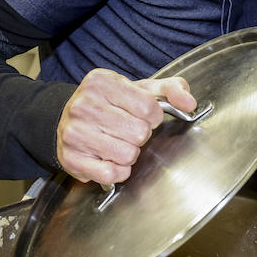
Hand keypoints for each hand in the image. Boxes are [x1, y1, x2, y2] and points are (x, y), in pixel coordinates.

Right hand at [55, 69, 195, 183]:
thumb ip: (171, 90)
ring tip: (118, 143)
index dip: (153, 116)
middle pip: (139, 132)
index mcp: (102, 82)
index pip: (149, 107)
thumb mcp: (141, 88)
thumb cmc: (110, 104)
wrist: (66, 119)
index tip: (143, 115)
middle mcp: (83, 105)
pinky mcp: (71, 158)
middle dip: (141, 135)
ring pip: (127, 154)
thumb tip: (190, 103)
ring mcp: (74, 133)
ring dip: (130, 153)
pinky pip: (111, 174)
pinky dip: (118, 171)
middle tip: (128, 130)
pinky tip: (110, 159)